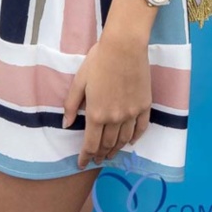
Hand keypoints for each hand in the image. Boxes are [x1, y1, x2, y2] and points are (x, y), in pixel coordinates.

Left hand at [63, 35, 150, 168]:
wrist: (124, 48)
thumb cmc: (98, 61)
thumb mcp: (79, 80)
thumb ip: (71, 104)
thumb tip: (66, 124)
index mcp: (96, 114)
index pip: (90, 144)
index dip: (85, 156)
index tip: (82, 164)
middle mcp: (115, 119)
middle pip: (108, 144)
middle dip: (100, 154)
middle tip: (96, 159)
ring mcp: (131, 114)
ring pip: (124, 140)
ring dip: (116, 149)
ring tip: (111, 153)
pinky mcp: (144, 107)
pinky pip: (140, 129)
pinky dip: (135, 138)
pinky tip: (130, 141)